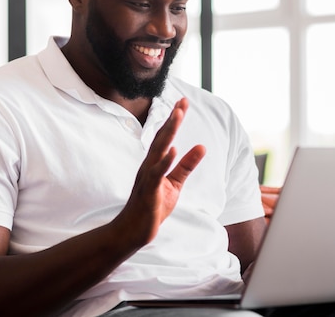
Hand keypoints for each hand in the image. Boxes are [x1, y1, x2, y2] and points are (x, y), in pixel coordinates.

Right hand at [117, 98, 205, 244]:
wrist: (133, 231)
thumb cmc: (153, 206)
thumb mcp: (175, 184)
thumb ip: (186, 165)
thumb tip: (202, 146)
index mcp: (154, 163)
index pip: (165, 137)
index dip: (174, 119)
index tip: (183, 102)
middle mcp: (148, 166)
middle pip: (161, 138)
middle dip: (172, 119)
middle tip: (182, 102)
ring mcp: (147, 178)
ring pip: (158, 151)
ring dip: (168, 133)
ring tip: (177, 116)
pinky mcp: (149, 191)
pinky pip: (156, 174)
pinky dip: (164, 162)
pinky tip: (172, 150)